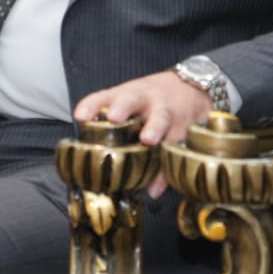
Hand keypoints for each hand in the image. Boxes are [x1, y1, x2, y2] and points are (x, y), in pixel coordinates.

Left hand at [73, 70, 212, 197]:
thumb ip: (106, 121)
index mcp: (125, 94)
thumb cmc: (150, 100)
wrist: (191, 86)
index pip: (103, 97)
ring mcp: (165, 112)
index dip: (91, 106)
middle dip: (123, 106)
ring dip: (154, 128)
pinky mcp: (185, 128)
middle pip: (132, 99)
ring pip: (160, 118)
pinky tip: (155, 186)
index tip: (81, 116)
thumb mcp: (127, 100)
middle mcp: (144, 100)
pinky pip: (176, 148)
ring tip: (147, 139)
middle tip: (115, 117)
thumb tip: (84, 155)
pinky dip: (166, 170)